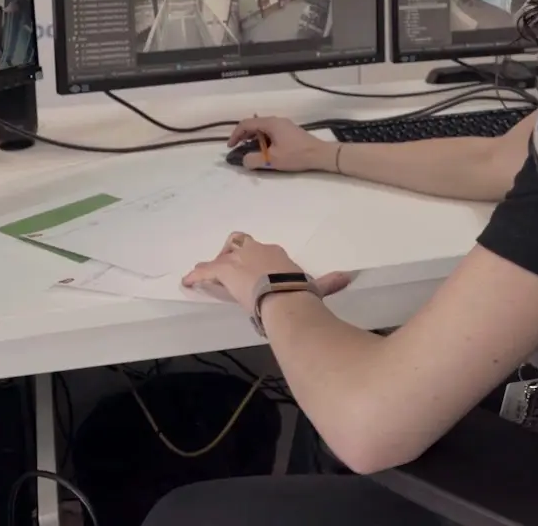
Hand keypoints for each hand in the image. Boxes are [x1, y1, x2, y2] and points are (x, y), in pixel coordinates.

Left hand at [182, 232, 353, 310]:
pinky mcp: (223, 270)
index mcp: (275, 253)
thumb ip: (329, 281)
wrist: (283, 295)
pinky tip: (188, 282)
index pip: (262, 250)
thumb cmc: (299, 291)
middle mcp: (255, 250)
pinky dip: (196, 276)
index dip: (255, 259)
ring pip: (220, 257)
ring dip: (212, 265)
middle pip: (237, 243)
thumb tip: (349, 278)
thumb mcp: (315, 286)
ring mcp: (237, 259)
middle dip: (231, 253)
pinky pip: (205, 271)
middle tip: (226, 266)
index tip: (254, 269)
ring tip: (201, 273)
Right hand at [228, 115, 330, 172]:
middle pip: (254, 124)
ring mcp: (284, 125)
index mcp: (271, 123)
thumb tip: (244, 160)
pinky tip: (265, 150)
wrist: (320, 154)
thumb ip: (254, 160)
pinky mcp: (289, 131)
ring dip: (253, 138)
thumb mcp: (272, 160)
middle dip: (243, 136)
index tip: (230, 147)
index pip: (246, 124)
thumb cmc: (296, 155)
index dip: (235, 135)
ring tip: (249, 150)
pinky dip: (262, 139)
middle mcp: (276, 120)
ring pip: (262, 128)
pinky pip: (270, 132)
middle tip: (238, 148)